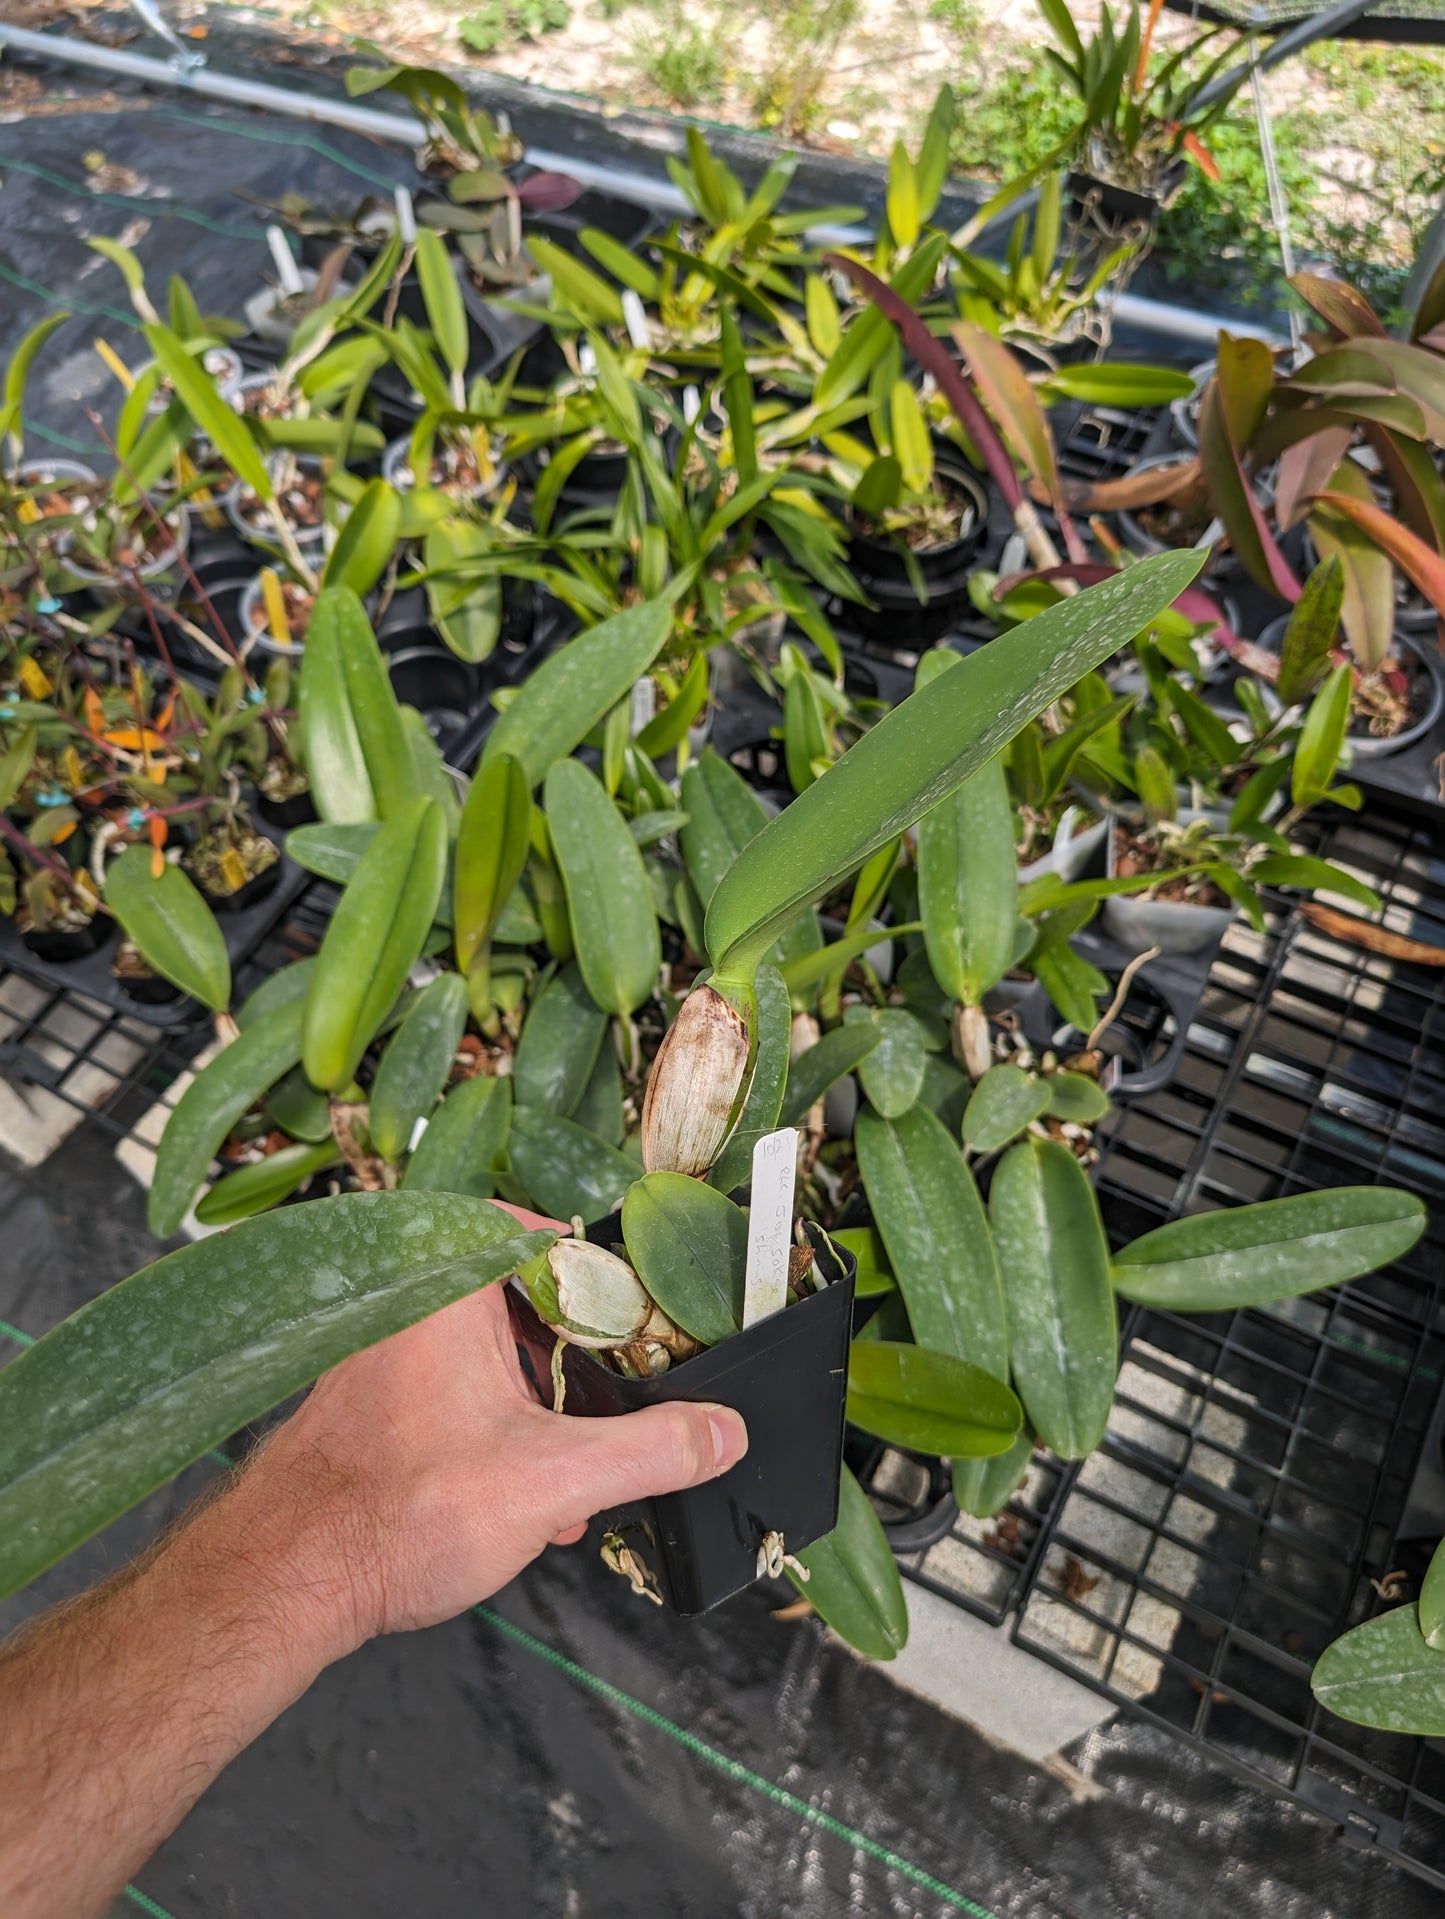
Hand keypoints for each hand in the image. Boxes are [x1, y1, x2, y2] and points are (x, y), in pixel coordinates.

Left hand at [233, 1201, 748, 1654]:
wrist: (285, 1581)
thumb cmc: (397, 1512)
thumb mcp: (556, 1479)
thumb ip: (652, 1452)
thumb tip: (723, 1432)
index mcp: (447, 1288)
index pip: (538, 1230)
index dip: (598, 1263)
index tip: (642, 1305)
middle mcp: (408, 1307)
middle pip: (520, 1298)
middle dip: (579, 1354)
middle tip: (626, 1388)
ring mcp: (384, 1357)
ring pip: (487, 1354)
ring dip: (542, 1403)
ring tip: (583, 1464)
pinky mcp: (372, 1407)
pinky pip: (453, 1394)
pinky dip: (499, 1429)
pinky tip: (530, 1499)